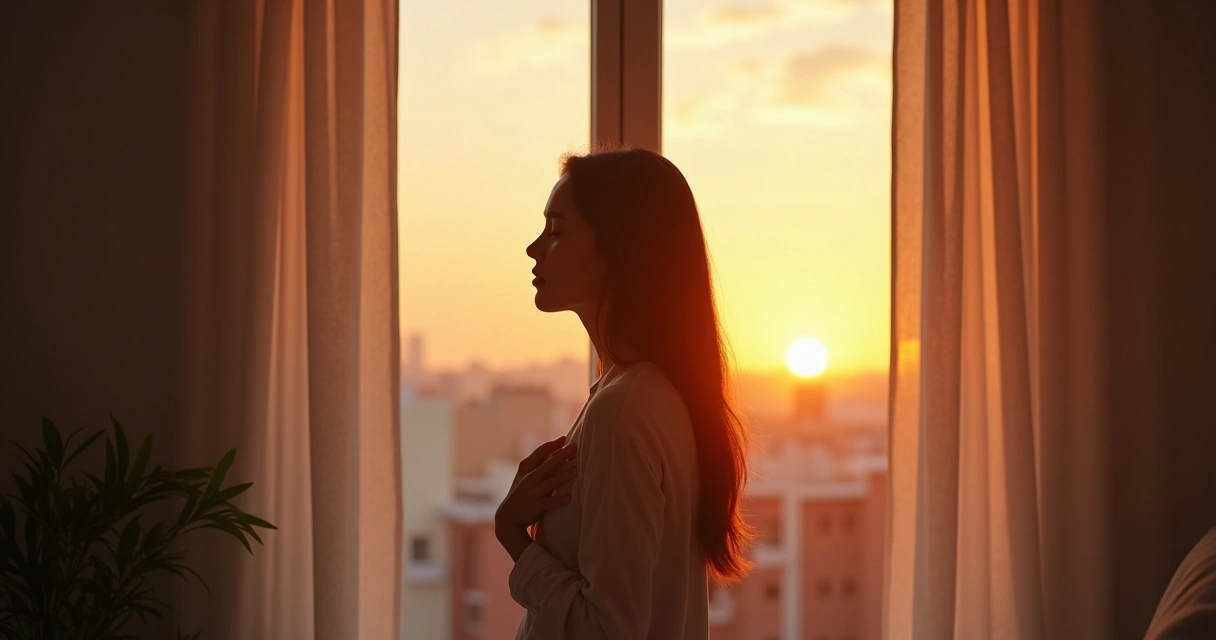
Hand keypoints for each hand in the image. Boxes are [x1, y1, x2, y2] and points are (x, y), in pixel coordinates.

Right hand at [495, 435, 578, 560]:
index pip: (540, 452)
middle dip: (562, 455)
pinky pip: (549, 503)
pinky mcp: (534, 506)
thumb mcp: (526, 475)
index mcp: (526, 468)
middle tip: (575, 446)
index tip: (564, 438)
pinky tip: (569, 498)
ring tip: (576, 471)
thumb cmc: (523, 491)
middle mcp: (528, 478)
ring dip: (564, 476)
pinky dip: (559, 500)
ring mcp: (531, 492)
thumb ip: (540, 464)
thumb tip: (559, 450)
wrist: (508, 516)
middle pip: (548, 464)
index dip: (552, 445)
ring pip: (550, 482)